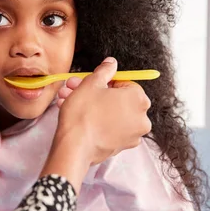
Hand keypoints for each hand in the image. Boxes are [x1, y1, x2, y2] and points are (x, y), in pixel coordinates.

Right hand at [41, 57, 150, 192]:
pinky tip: (78, 117)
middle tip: (74, 89)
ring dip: (91, 106)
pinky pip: (110, 128)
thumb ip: (105, 71)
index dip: (104, 82)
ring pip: (110, 113)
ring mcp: (133, 134)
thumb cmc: (83, 114)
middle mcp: (142, 118)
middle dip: (93, 93)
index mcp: (139, 98)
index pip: (123, 82)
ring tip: (68, 101)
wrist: (75, 147)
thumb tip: (112, 63)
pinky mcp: (122, 147)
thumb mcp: (92, 83)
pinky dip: (96, 122)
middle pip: (116, 99)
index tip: (90, 83)